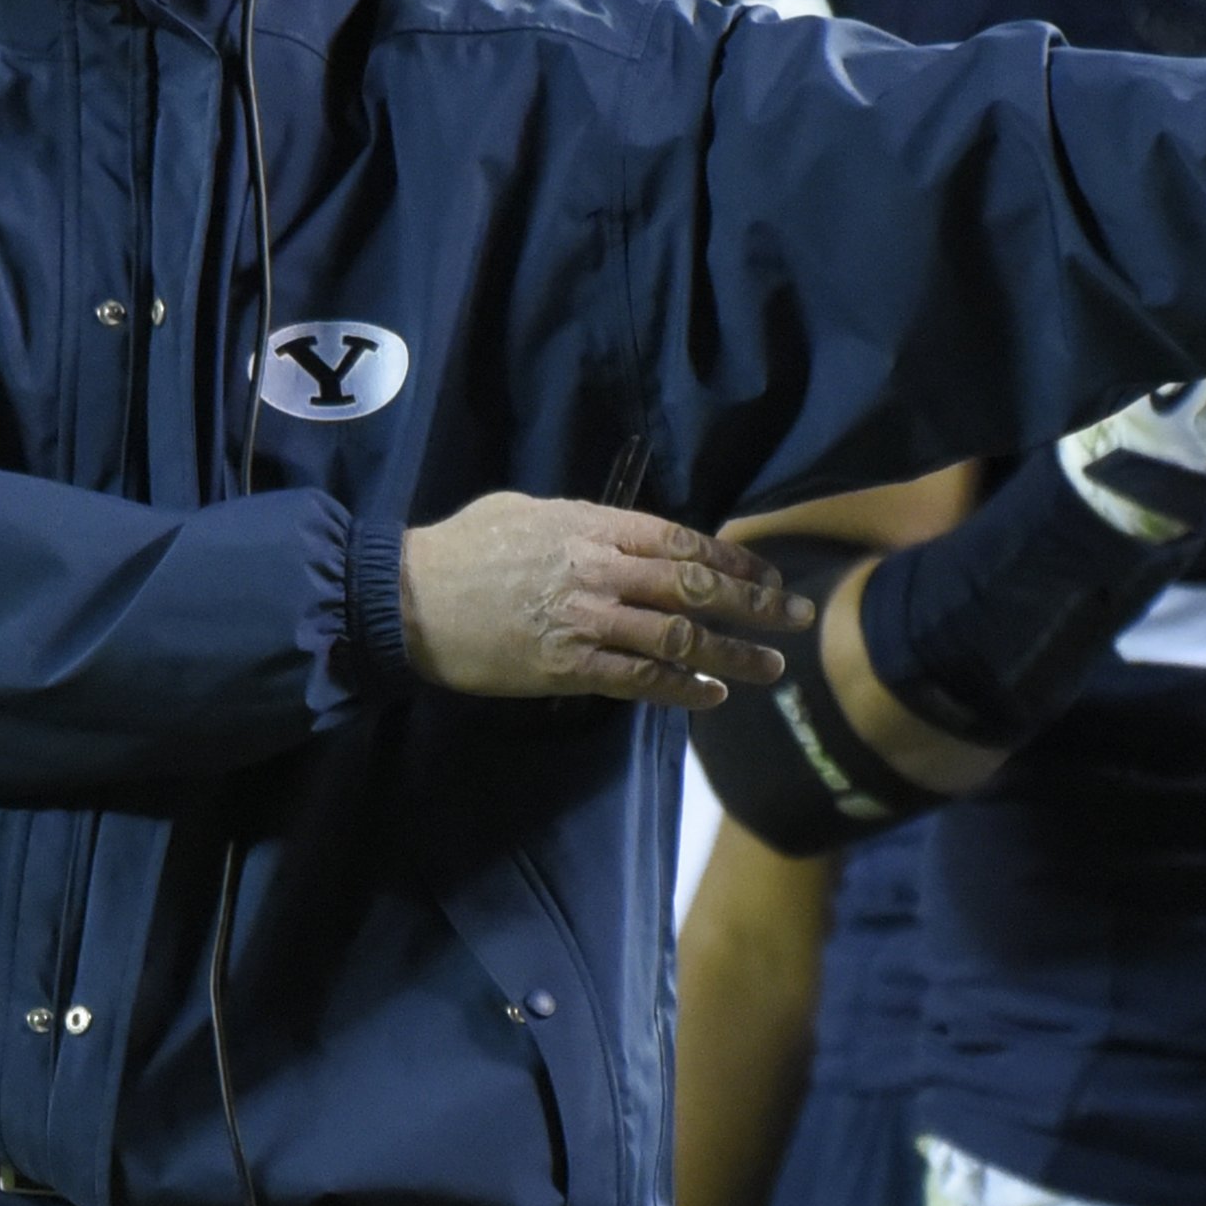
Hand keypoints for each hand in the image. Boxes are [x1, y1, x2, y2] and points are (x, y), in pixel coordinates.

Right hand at [402, 495, 813, 708]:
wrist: (406, 599)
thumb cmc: (463, 547)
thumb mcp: (530, 511)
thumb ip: (585, 522)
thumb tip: (627, 537)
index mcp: (594, 525)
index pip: (684, 541)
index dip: (735, 559)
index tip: (769, 574)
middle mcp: (600, 569)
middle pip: (695, 586)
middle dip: (755, 603)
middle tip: (798, 617)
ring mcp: (587, 621)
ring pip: (679, 637)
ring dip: (734, 653)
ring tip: (773, 667)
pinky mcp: (568, 667)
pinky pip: (640, 679)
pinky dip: (683, 688)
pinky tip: (713, 695)